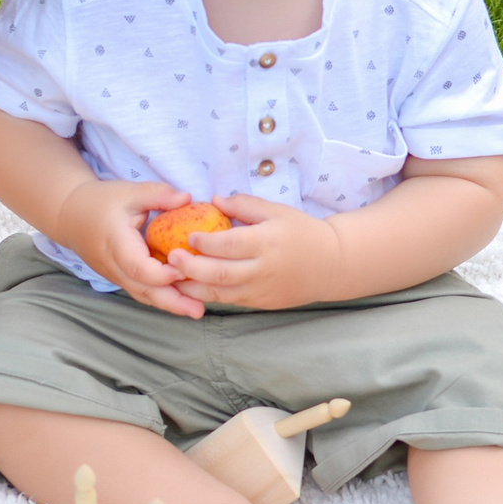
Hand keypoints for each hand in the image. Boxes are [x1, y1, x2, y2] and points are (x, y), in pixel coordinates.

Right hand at [49, 178, 203, 316]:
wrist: (71, 216)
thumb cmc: (101, 202)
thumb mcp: (129, 191)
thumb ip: (158, 194)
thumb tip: (187, 197)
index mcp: (116, 243)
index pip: (138, 267)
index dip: (162, 273)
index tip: (185, 270)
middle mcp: (114, 265)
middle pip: (143, 290)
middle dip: (172, 302)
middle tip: (198, 310)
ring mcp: (115, 275)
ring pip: (143, 295)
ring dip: (169, 305)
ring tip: (196, 310)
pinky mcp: (120, 278)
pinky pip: (141, 292)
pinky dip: (160, 298)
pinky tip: (182, 301)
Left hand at [163, 194, 342, 310]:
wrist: (330, 265)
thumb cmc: (302, 232)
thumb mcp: (277, 211)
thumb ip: (244, 205)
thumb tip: (213, 200)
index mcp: (268, 242)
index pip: (230, 244)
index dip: (206, 242)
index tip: (188, 236)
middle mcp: (263, 269)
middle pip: (221, 273)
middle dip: (192, 268)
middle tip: (171, 258)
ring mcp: (261, 290)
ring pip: (221, 294)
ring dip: (192, 287)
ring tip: (172, 277)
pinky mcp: (260, 303)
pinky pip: (229, 301)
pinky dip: (207, 295)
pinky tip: (191, 287)